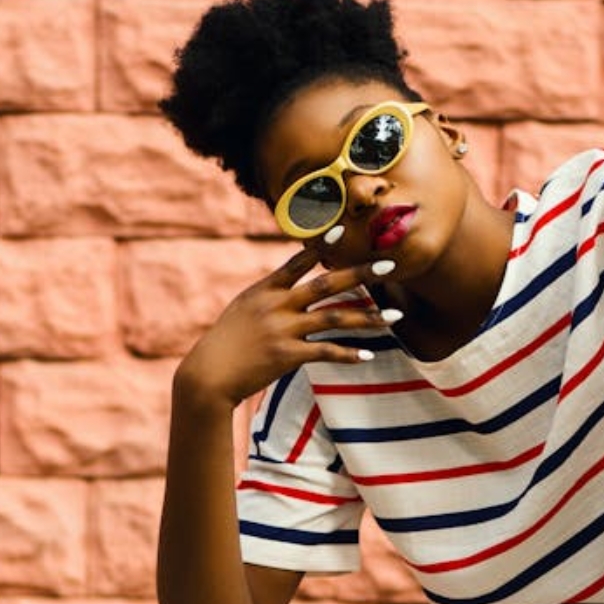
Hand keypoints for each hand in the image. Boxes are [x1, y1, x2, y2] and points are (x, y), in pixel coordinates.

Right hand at [173, 242, 397, 414]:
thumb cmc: (226, 343)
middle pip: (327, 284)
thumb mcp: (243, 309)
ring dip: (369, 317)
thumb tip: (288, 287)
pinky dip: (348, 354)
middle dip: (361, 273)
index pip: (298, 260)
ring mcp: (284, 329)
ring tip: (395, 316)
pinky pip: (326, 351)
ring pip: (335, 318)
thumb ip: (268, 296)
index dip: (321, 244)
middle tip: (390, 265)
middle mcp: (277, 305)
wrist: (208, 375)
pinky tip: (368, 356)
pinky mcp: (288, 355)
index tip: (343, 229)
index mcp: (265, 289)